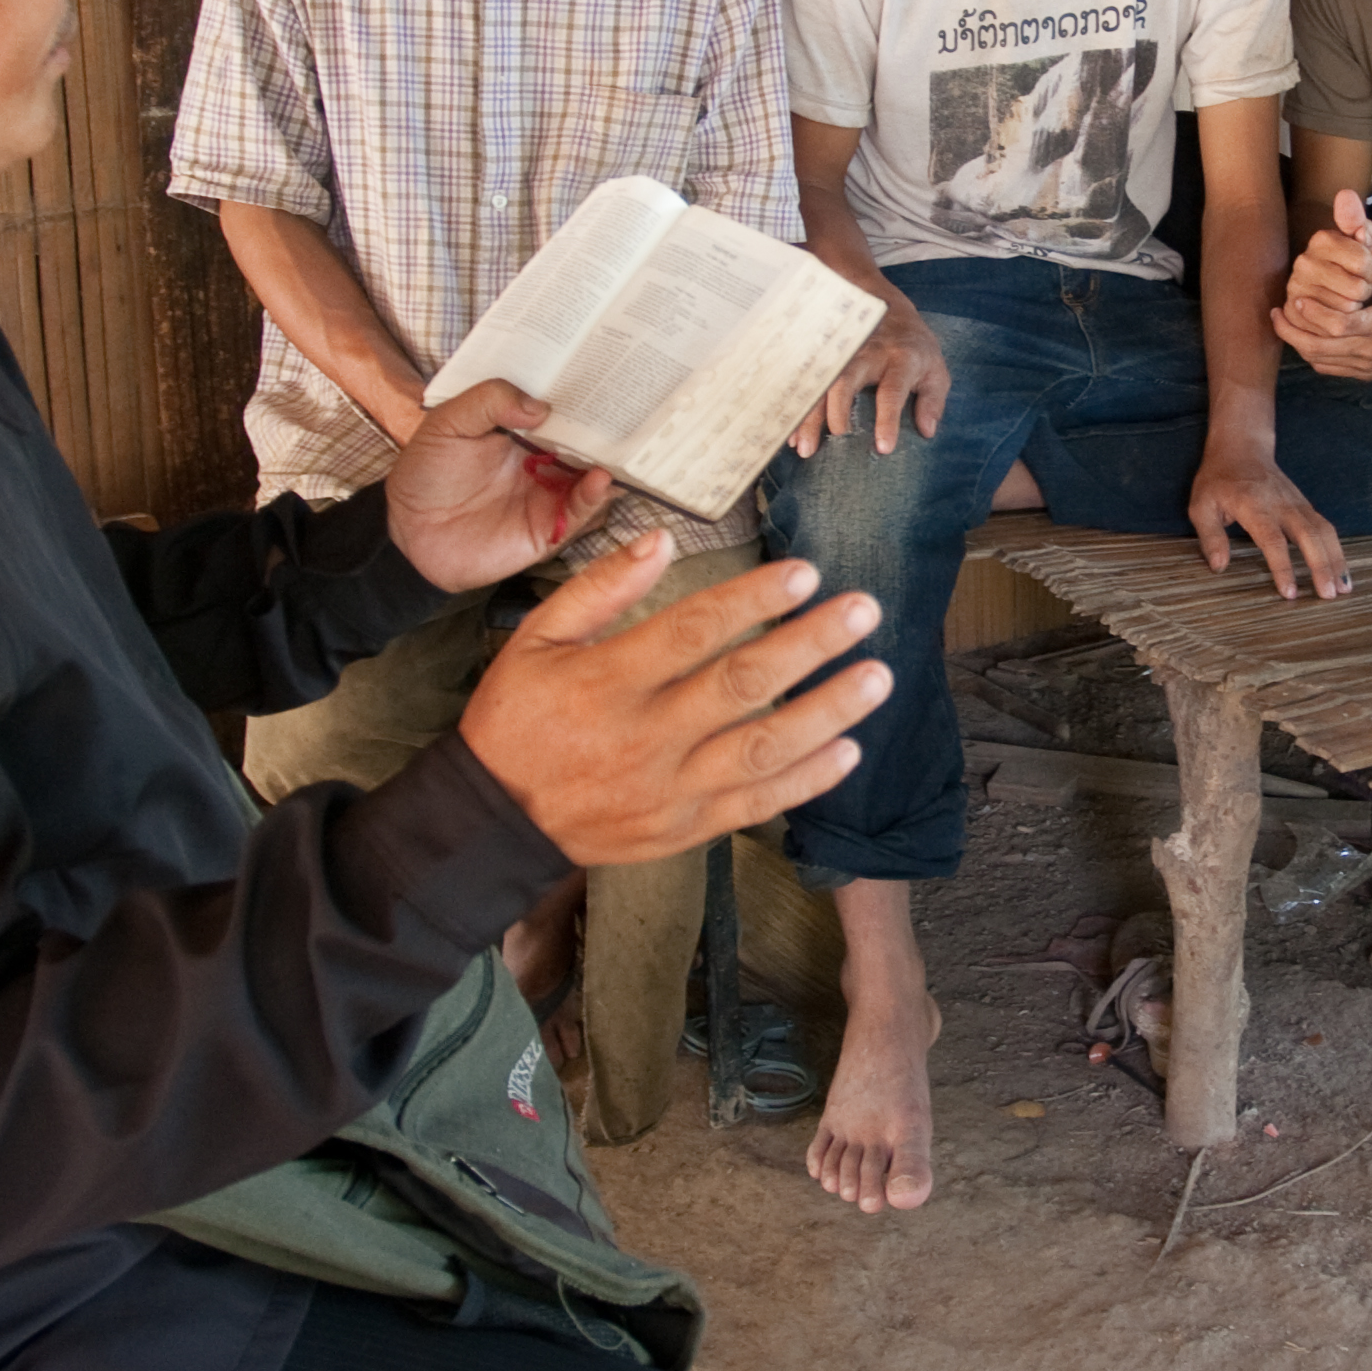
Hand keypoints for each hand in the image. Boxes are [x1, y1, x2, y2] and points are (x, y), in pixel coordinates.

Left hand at [383, 380, 615, 591]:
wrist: (409, 535)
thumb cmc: (425, 474)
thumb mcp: (447, 423)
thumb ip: (488, 402)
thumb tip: (541, 406)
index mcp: (522, 428)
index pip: (561, 406)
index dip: (584, 391)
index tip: (609, 371)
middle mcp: (544, 458)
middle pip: (587, 439)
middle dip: (610, 424)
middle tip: (638, 405)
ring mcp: (550, 492)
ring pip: (593, 473)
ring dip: (611, 460)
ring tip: (625, 444)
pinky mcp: (550, 527)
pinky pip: (580, 511)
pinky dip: (594, 495)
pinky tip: (600, 479)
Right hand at [457, 537, 888, 865]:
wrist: (494, 820)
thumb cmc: (516, 719)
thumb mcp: (535, 640)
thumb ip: (599, 590)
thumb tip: (662, 542)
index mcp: (608, 681)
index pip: (694, 631)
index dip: (753, 600)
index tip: (804, 573)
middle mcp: (645, 736)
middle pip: (742, 685)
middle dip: (810, 645)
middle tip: (863, 611)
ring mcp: (670, 788)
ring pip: (762, 748)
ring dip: (827, 712)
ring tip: (878, 676)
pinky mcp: (684, 828)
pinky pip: (756, 806)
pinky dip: (806, 782)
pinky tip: (849, 751)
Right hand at [795, 294, 949, 457]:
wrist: (884, 305)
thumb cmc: (913, 348)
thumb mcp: (935, 370)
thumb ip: (933, 401)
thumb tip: (926, 432)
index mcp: (900, 359)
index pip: (893, 390)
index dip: (888, 420)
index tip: (883, 448)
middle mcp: (868, 353)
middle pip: (846, 380)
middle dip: (837, 412)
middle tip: (833, 441)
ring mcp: (841, 352)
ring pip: (821, 382)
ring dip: (809, 414)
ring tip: (802, 446)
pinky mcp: (824, 355)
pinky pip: (807, 381)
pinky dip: (797, 408)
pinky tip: (791, 433)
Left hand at [1187, 438, 1351, 598]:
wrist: (1241, 447)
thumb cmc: (1218, 479)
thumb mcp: (1201, 506)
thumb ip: (1211, 537)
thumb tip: (1219, 567)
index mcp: (1254, 506)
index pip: (1272, 540)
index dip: (1282, 566)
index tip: (1290, 592)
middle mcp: (1282, 505)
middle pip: (1309, 536)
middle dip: (1321, 566)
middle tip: (1328, 596)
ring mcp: (1297, 504)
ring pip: (1324, 531)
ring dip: (1336, 559)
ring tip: (1344, 588)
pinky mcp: (1305, 506)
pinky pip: (1326, 528)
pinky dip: (1337, 550)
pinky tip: (1341, 572)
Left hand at [1272, 191, 1371, 379]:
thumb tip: (1351, 216)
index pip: (1340, 326)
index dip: (1314, 314)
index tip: (1296, 299)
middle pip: (1321, 350)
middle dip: (1293, 332)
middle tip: (1276, 312)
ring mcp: (1369, 366)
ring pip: (1321, 362)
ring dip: (1298, 342)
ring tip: (1283, 321)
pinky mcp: (1366, 372)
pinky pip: (1330, 368)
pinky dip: (1312, 353)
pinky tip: (1303, 334)